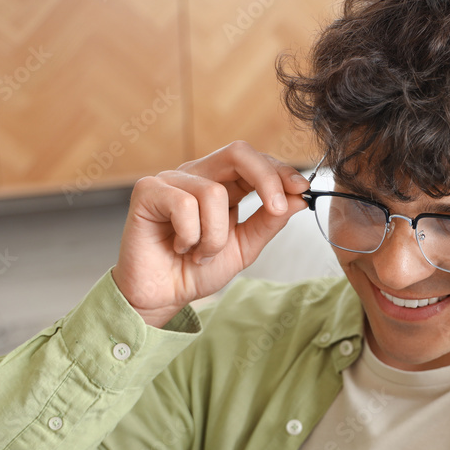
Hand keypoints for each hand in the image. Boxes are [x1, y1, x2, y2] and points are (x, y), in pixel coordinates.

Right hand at [111, 141, 310, 327]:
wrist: (162, 296)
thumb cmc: (197, 270)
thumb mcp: (244, 246)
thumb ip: (269, 222)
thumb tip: (299, 198)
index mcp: (222, 184)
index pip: (255, 161)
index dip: (280, 171)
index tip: (302, 190)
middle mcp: (198, 175)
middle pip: (238, 152)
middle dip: (265, 179)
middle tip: (275, 208)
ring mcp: (171, 180)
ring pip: (213, 193)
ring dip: (215, 235)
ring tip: (202, 253)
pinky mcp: (147, 191)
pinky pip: (184, 205)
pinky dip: (190, 236)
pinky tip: (180, 247)